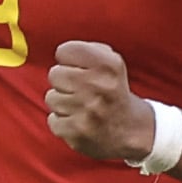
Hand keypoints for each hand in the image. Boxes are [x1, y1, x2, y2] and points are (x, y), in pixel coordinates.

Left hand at [42, 40, 147, 165]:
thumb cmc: (113, 92)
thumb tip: (62, 53)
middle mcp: (99, 87)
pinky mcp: (76, 131)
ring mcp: (87, 111)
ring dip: (62, 102)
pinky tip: (79, 121)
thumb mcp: (112, 64)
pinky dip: (62, 121)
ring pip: (51, 97)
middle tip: (79, 89)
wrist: (130, 130)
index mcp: (109, 66)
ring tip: (81, 106)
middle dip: (63, 81)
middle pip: (55, 74)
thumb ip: (88, 51)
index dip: (67, 59)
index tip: (77, 67)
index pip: (65, 51)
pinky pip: (53, 119)